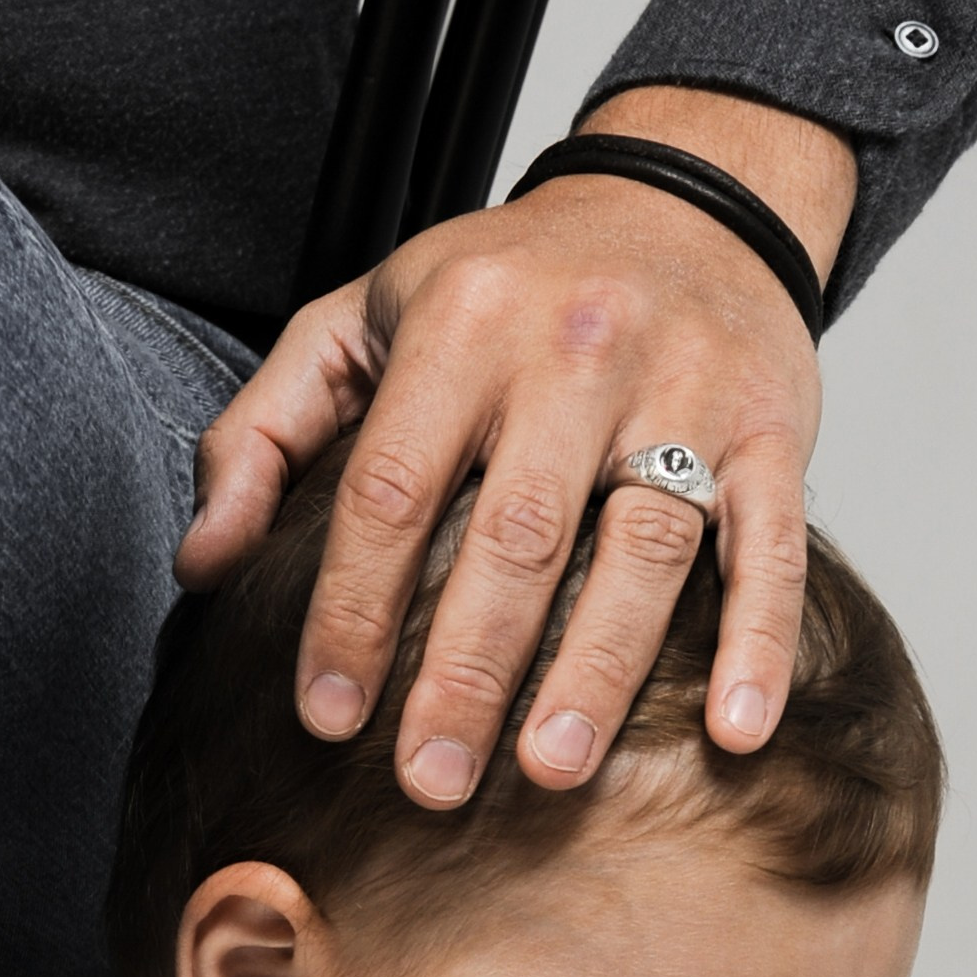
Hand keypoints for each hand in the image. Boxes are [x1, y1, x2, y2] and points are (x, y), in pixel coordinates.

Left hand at [177, 86, 855, 809]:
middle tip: (428, 782)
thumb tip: (202, 565)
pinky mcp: (774, 425)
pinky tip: (741, 731)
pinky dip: (761, 639)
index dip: (352, 612)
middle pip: (515, 536)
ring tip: (549, 771)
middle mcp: (575, 350)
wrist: (691, 194)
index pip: (390, 492)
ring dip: (597, 671)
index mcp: (462, 326)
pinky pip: (772, 540)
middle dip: (466, 670)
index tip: (328, 719)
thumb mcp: (362, 320)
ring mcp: (684, 388)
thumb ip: (265, 433)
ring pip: (641, 547)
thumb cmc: (509, 286)